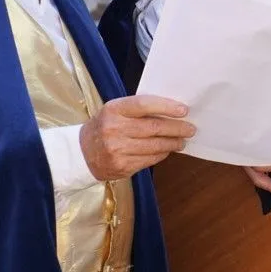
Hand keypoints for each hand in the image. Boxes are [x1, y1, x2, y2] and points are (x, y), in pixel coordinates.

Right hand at [79, 95, 194, 181]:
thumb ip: (138, 110)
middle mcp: (114, 129)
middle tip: (190, 129)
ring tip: (182, 141)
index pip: (144, 105)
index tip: (184, 110)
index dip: (167, 107)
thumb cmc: (105, 126)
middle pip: (154, 128)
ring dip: (173, 143)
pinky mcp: (121, 166)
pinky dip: (161, 155)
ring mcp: (117, 150)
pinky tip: (167, 150)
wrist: (80, 153)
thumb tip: (172, 111)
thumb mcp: (115, 111)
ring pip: (155, 146)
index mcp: (114, 109)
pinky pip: (149, 160)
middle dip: (177, 128)